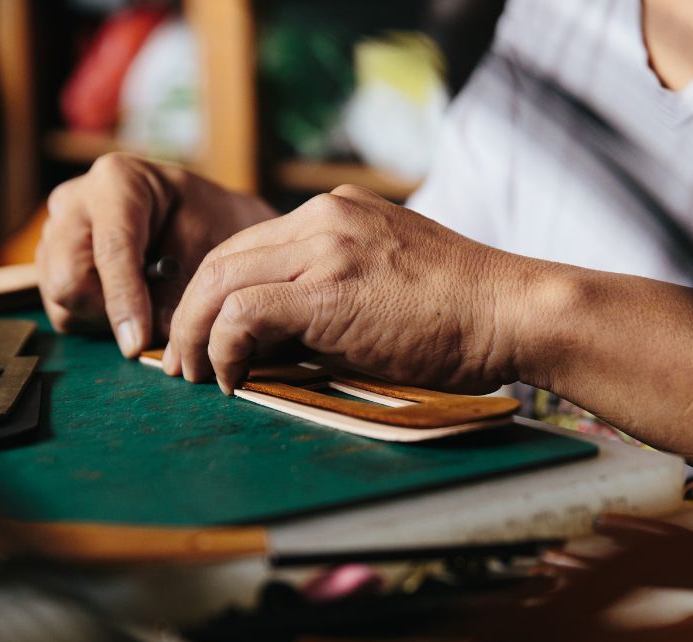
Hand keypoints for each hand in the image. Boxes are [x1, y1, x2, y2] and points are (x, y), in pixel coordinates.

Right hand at [36, 154, 275, 356]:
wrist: (201, 216)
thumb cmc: (210, 223)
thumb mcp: (207, 245)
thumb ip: (178, 288)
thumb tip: (151, 335)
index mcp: (117, 180)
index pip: (110, 248)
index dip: (124, 300)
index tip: (138, 342)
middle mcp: (74, 201)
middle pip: (68, 278)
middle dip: (110, 312)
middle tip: (151, 322)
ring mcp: (55, 231)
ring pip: (61, 299)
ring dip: (104, 318)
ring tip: (145, 304)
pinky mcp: (49, 260)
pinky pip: (61, 310)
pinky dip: (94, 319)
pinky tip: (126, 301)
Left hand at [162, 184, 537, 394]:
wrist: (513, 311)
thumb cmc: (465, 312)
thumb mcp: (389, 279)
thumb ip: (336, 289)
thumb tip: (285, 337)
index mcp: (336, 212)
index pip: (247, 246)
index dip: (213, 294)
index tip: (203, 335)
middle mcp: (323, 218)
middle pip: (221, 258)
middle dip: (189, 313)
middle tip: (180, 361)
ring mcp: (325, 249)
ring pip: (219, 281)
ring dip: (195, 335)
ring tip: (194, 376)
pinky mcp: (328, 291)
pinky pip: (243, 314)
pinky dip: (223, 349)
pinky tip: (231, 378)